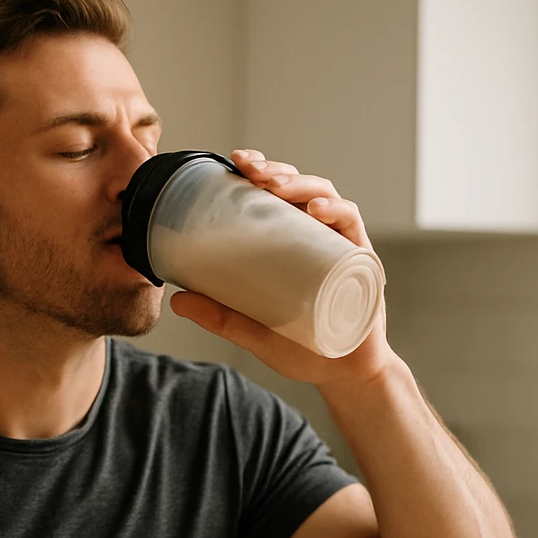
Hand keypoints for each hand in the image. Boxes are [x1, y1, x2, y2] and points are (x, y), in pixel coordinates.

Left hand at [170, 148, 400, 387]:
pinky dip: (335, 211)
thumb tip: (176, 301)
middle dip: (275, 170)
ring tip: (275, 185)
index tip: (234, 162)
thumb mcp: (253, 332)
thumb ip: (220, 316)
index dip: (259, 171)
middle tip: (250, 169)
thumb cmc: (303, 347)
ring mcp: (340, 245)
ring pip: (325, 196)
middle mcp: (317, 236)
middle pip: (298, 188)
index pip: (276, 196)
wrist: (343, 375)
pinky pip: (352, 224)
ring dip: (300, 183)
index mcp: (292, 242)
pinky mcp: (361, 259)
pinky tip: (315, 210)